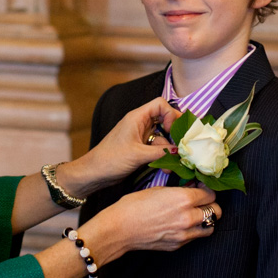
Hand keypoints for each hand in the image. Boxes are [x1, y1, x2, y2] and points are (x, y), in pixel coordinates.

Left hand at [63, 98, 182, 194]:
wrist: (94, 173)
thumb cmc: (111, 159)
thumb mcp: (138, 155)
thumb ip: (160, 151)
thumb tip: (179, 151)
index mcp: (137, 117)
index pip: (160, 104)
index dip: (170, 114)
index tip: (172, 130)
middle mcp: (140, 123)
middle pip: (164, 119)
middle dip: (174, 132)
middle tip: (183, 143)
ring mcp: (141, 136)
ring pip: (162, 136)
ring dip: (169, 149)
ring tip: (173, 163)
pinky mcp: (141, 148)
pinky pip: (157, 147)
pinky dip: (163, 155)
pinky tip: (166, 167)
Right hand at [89, 186, 220, 257]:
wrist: (120, 228)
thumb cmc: (134, 205)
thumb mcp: (159, 190)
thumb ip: (180, 191)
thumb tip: (192, 189)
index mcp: (184, 199)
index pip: (210, 194)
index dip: (207, 189)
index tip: (202, 187)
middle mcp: (188, 218)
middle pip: (216, 211)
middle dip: (211, 204)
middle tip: (203, 201)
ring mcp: (184, 234)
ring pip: (210, 228)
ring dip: (206, 220)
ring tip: (197, 214)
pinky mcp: (178, 245)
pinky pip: (195, 237)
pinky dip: (194, 231)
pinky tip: (183, 224)